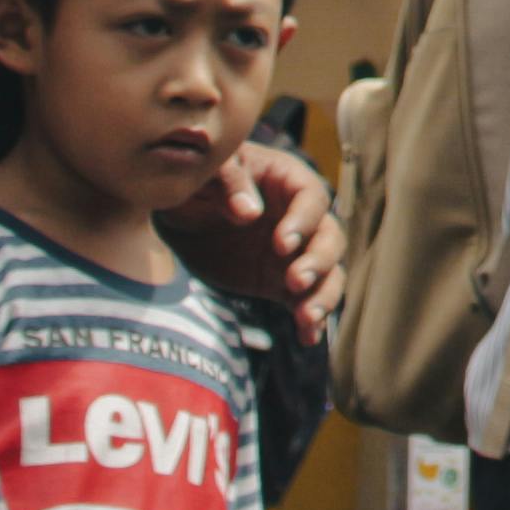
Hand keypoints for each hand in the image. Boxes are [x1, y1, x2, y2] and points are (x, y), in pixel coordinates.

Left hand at [168, 141, 340, 342]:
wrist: (180, 214)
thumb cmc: (198, 180)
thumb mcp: (208, 171)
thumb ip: (228, 180)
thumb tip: (249, 212)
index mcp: (288, 181)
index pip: (311, 198)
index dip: (302, 221)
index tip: (280, 244)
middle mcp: (301, 218)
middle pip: (329, 238)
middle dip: (319, 262)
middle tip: (295, 281)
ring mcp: (294, 253)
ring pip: (327, 273)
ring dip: (324, 295)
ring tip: (308, 318)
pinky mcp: (279, 282)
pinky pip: (304, 301)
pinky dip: (311, 321)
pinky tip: (307, 337)